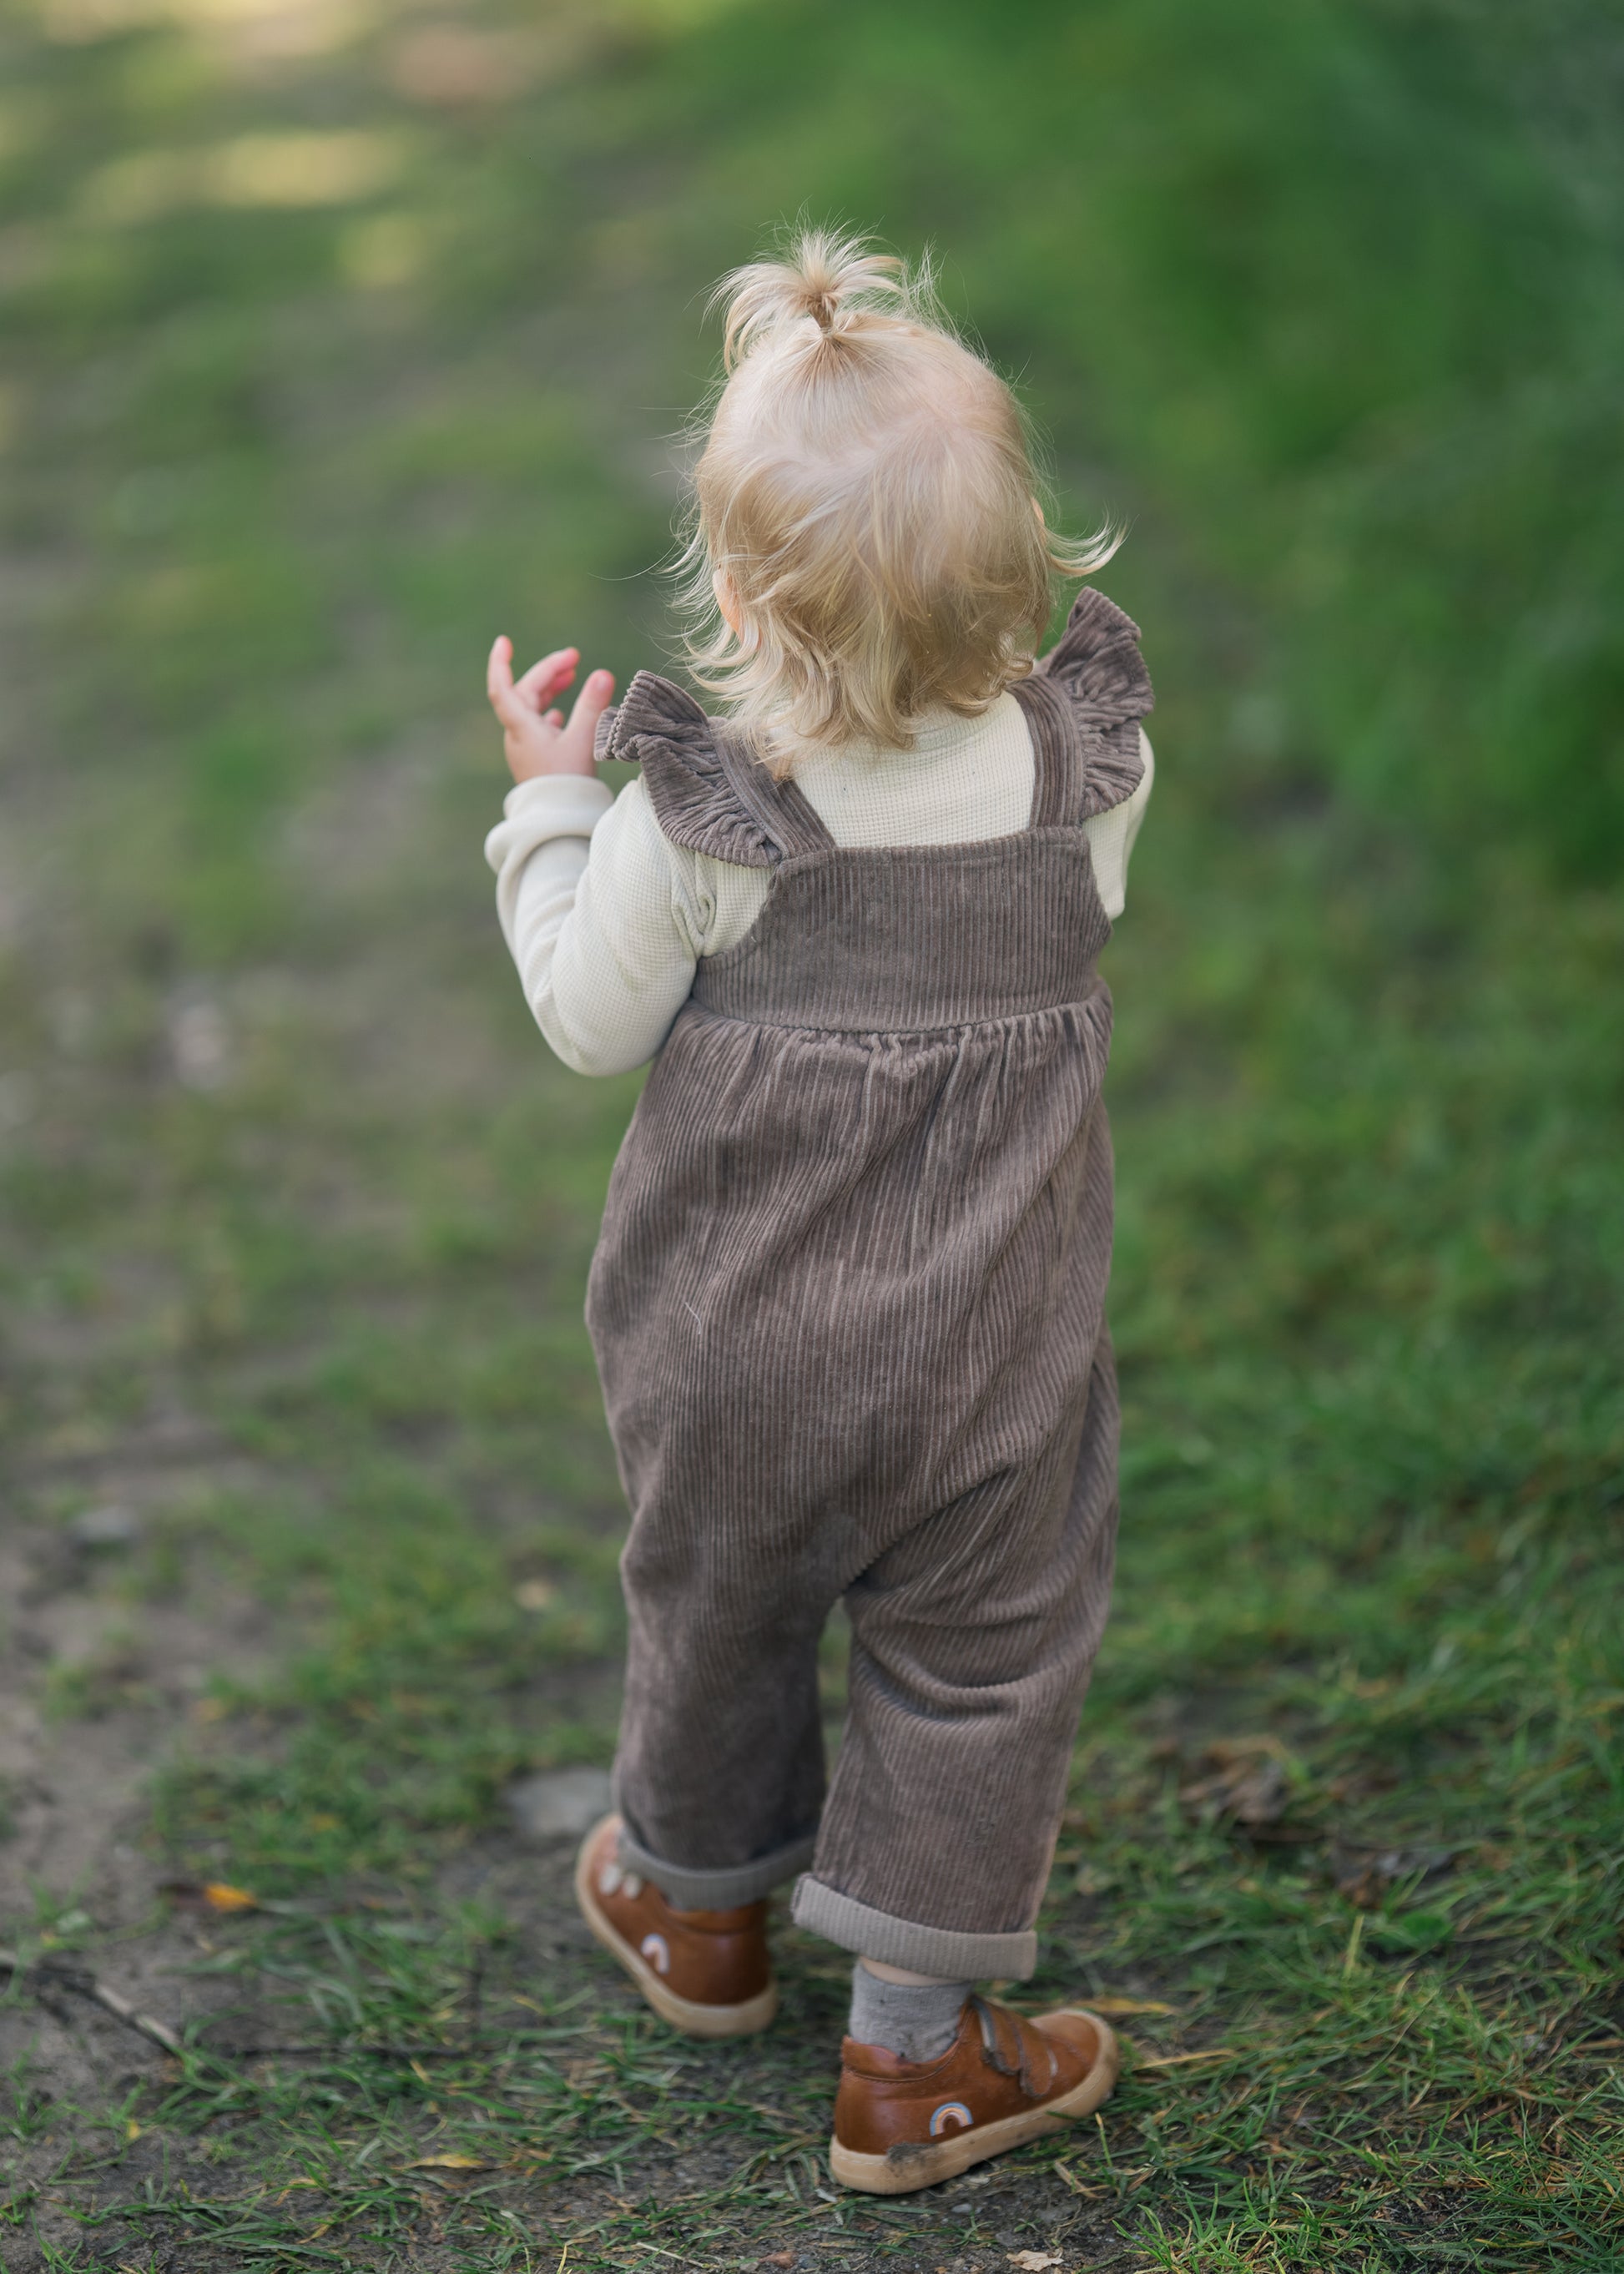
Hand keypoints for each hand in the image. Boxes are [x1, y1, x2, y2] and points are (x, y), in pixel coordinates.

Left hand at [486, 638, 614, 781]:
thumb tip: (603, 674)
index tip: (505, 641)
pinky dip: (549, 713)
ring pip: (532, 709)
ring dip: (549, 690)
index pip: (502, 686)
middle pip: (526, 693)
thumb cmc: (567, 781)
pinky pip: (538, 727)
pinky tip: (561, 714)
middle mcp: (518, 735)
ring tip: (571, 677)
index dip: (501, 662)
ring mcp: (525, 748)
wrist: (559, 821)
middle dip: (548, 672)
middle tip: (575, 658)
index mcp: (521, 726)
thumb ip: (592, 705)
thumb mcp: (583, 739)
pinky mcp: (536, 760)